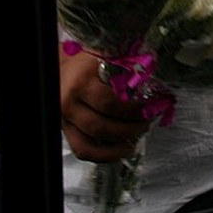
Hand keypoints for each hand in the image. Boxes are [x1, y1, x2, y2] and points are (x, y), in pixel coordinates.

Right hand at [59, 48, 150, 162]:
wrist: (60, 69)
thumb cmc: (86, 64)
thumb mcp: (105, 58)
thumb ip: (125, 69)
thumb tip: (153, 82)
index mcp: (83, 79)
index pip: (113, 101)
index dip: (135, 108)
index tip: (150, 106)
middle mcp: (71, 99)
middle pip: (105, 121)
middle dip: (132, 125)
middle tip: (147, 119)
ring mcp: (66, 116)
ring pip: (96, 136)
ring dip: (123, 138)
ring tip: (139, 131)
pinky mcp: (64, 130)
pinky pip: (84, 149)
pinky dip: (105, 155)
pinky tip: (122, 150)